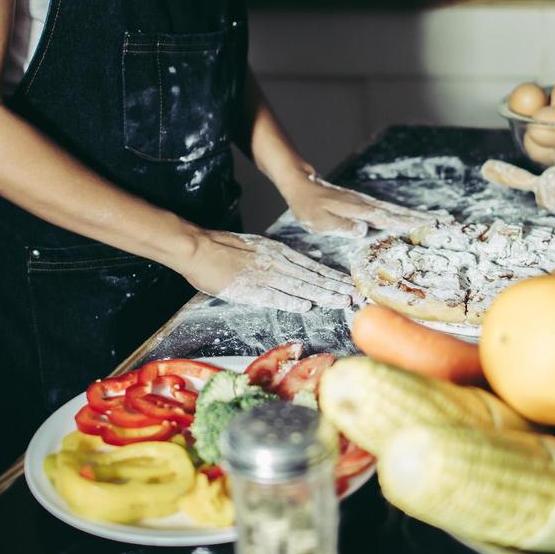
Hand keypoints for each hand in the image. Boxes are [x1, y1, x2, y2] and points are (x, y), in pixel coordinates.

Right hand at [181, 230, 358, 312]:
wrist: (199, 248)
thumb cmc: (226, 249)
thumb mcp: (260, 247)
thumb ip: (281, 258)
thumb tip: (306, 265)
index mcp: (278, 253)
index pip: (312, 267)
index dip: (332, 277)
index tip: (350, 285)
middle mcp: (276, 262)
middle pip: (311, 277)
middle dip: (334, 287)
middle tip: (355, 296)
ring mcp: (263, 275)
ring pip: (298, 285)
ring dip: (321, 295)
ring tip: (339, 301)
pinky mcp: (248, 287)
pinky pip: (272, 295)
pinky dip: (289, 300)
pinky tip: (305, 306)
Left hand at [282, 173, 450, 236]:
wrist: (302, 186)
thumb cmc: (308, 207)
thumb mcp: (319, 221)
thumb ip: (341, 226)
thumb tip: (363, 230)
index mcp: (358, 210)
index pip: (388, 218)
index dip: (408, 223)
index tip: (429, 226)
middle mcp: (367, 205)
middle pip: (399, 212)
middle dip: (423, 218)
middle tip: (446, 222)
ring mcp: (367, 203)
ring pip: (397, 210)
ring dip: (417, 215)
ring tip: (438, 218)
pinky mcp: (365, 204)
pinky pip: (389, 210)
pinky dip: (404, 213)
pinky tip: (413, 216)